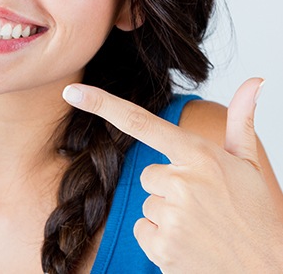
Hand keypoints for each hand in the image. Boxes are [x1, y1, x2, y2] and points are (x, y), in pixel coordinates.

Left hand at [63, 79, 282, 272]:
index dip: (102, 104)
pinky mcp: (162, 246)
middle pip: (148, 174)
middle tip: (202, 206)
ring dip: (166, 215)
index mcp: (199, 155)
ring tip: (200, 228)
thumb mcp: (249, 164)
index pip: (140, 122)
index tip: (72, 91)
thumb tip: (255, 80)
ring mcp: (171, 215)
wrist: (271, 272)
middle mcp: (182, 181)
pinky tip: (189, 245)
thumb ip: (241, 119)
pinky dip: (160, 239)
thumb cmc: (258, 215)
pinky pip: (142, 230)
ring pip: (145, 203)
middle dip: (168, 188)